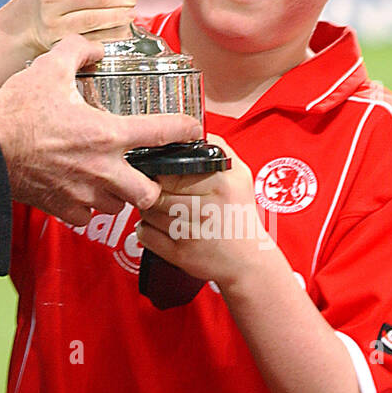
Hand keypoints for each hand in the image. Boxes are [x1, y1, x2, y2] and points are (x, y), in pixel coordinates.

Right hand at [0, 35, 201, 226]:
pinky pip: (86, 217)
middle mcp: (102, 170)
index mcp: (107, 135)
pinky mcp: (61, 208)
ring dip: (118, 195)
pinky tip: (80, 191)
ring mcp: (82, 194)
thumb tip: (92, 48)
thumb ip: (76, 51)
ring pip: (117, 206)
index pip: (162, 133)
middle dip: (152, 184)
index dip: (185, 129)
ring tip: (109, 179)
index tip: (192, 129)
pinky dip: (88, 207)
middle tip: (144, 170)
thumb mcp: (48, 68)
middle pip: (149, 192)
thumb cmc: (17, 111)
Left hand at [134, 133, 277, 286]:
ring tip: (163, 208)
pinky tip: (161, 227)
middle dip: (152, 189)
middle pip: (154, 189)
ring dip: (148, 208)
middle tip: (159, 191)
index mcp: (218, 183)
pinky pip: (144, 234)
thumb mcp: (239, 175)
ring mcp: (190, 233)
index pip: (168, 168)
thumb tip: (192, 131)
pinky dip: (146, 229)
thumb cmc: (240, 214)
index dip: (160, 170)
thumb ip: (217, 149)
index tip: (161, 172)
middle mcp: (204, 207)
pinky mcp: (178, 254)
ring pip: (146, 211)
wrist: (248, 261)